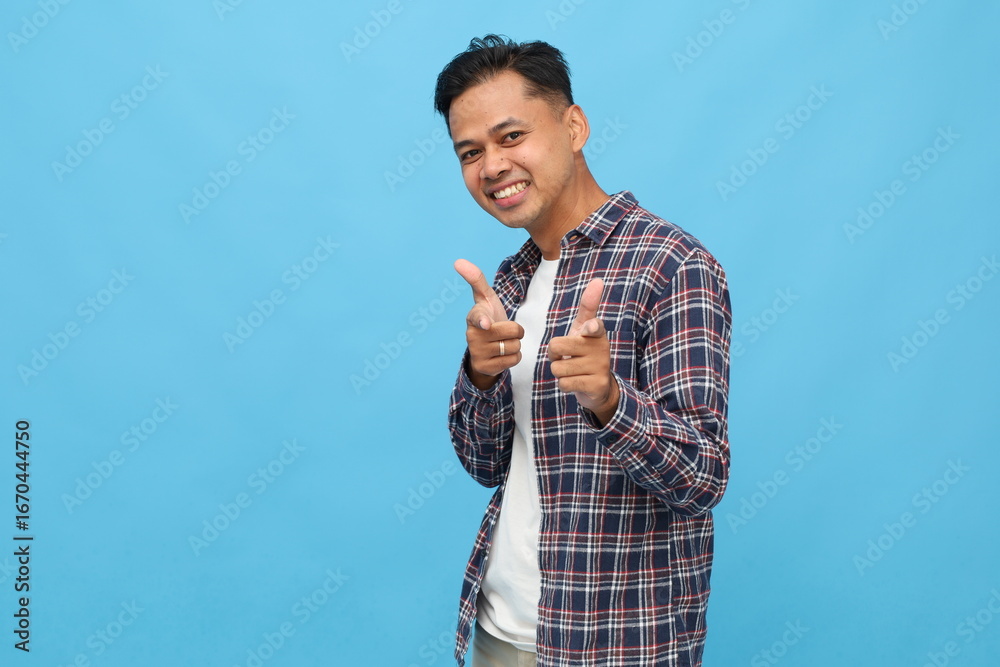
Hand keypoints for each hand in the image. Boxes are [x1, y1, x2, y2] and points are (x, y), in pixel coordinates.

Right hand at [454, 259, 524, 389]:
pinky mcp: (486, 367)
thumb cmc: (489, 318)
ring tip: (503, 342)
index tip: (486, 324)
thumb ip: (476, 279)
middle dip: (516, 331)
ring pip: (514, 346)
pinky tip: (503, 354)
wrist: (487, 348)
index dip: (483, 320)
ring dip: (515, 344)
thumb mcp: (486, 298)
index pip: (479, 317)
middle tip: (505, 331)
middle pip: (513, 331)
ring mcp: (478, 353)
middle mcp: (473, 336)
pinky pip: (514, 360)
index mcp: (473, 317)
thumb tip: (458, 261)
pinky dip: (514, 357)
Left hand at [548, 278, 619, 425]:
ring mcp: (600, 367)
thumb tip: (598, 280)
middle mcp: (601, 348)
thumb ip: (588, 306)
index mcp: (597, 332)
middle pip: (555, 346)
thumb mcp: (584, 328)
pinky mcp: (596, 385)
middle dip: (554, 354)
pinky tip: (576, 382)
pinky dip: (564, 385)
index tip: (590, 328)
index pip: (594, 326)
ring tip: (573, 369)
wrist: (599, 385)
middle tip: (567, 356)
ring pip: (557, 367)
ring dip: (559, 371)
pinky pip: (564, 383)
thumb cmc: (585, 351)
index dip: (590, 328)